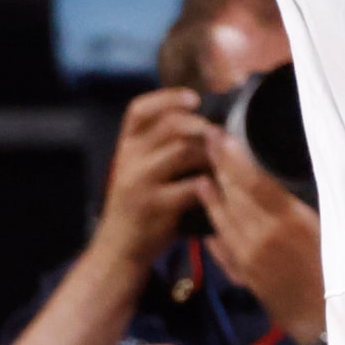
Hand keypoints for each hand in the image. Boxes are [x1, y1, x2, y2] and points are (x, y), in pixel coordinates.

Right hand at [90, 89, 212, 270]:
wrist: (120, 247)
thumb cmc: (138, 201)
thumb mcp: (138, 167)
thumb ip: (159, 144)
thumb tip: (204, 121)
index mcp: (126, 144)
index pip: (139, 109)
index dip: (168, 97)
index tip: (195, 98)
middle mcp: (129, 158)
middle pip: (170, 126)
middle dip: (201, 126)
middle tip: (220, 134)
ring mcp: (140, 182)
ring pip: (183, 151)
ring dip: (210, 154)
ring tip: (224, 160)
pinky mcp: (156, 207)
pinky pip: (191, 186)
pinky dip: (210, 183)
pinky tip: (219, 185)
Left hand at [193, 131, 326, 344]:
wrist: (327, 316)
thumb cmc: (338, 267)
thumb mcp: (329, 227)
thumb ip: (301, 203)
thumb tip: (280, 176)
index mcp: (289, 220)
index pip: (252, 180)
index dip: (232, 156)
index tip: (219, 134)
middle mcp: (263, 236)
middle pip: (233, 194)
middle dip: (218, 166)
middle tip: (206, 141)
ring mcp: (250, 257)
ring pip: (224, 217)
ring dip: (211, 192)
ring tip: (202, 170)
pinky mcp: (244, 274)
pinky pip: (222, 244)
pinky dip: (213, 224)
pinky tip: (207, 212)